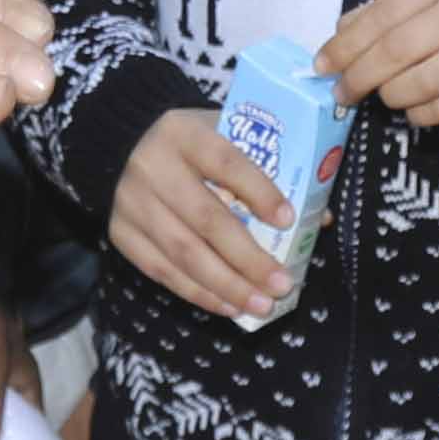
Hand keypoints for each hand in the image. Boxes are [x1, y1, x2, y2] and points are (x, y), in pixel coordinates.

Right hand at [108, 109, 299, 325]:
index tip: (288, 220)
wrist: (121, 143)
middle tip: (282, 284)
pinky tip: (228, 305)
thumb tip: (318, 217)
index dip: (258, 192)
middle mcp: (153, 167)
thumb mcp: (223, 135)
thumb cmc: (190, 143)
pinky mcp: (121, 233)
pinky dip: (198, 293)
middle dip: (248, 258)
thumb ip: (266, 168)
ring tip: (261, 305)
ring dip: (226, 286)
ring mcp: (132, 203)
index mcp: (184, 134)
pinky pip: (161, 271)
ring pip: (183, 253)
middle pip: (206, 219)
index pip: (226, 162)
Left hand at [319, 0, 438, 124]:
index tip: (322, 66)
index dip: (347, 45)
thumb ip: (378, 12)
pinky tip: (412, 105)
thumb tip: (336, 42)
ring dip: (389, 96)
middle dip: (360, 76)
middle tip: (342, 92)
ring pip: (421, 84)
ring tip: (382, 94)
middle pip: (398, 51)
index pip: (383, 14)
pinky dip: (418, 113)